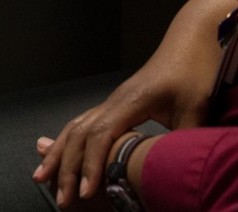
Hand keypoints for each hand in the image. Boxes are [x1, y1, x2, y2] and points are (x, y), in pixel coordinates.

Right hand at [31, 0, 233, 204]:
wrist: (191, 41)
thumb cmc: (195, 71)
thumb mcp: (196, 109)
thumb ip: (184, 140)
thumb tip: (178, 172)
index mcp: (131, 101)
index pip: (100, 136)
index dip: (91, 166)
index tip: (87, 193)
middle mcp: (115, 100)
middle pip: (79, 135)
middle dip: (67, 168)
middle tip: (62, 200)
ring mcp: (113, 101)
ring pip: (75, 127)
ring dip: (58, 154)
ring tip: (40, 178)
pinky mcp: (117, 103)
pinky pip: (83, 123)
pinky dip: (67, 141)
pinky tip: (57, 152)